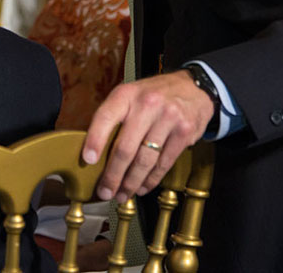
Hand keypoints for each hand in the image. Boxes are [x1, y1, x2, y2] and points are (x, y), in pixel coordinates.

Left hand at [82, 70, 213, 201]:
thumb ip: (114, 117)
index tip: (88, 160)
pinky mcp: (184, 132)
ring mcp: (168, 118)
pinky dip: (151, 179)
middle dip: (113, 175)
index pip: (105, 117)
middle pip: (125, 147)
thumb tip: (94, 151)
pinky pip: (163, 163)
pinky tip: (142, 187)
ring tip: (123, 194)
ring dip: (131, 182)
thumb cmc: (154, 95)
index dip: (95, 140)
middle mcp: (147, 104)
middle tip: (105, 191)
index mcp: (127, 94)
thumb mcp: (131, 95)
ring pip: (145, 160)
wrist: (194, 87)